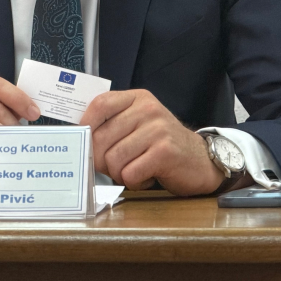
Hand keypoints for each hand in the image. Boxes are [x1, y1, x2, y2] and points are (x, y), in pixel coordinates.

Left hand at [80, 88, 224, 195]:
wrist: (200, 160)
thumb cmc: (161, 144)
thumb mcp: (139, 123)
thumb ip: (113, 124)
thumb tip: (80, 138)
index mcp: (138, 98)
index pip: (100, 104)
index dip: (86, 124)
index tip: (83, 140)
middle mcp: (148, 110)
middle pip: (101, 138)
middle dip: (100, 160)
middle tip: (112, 167)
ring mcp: (158, 130)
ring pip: (113, 159)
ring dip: (119, 173)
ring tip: (134, 170)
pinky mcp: (165, 152)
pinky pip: (130, 174)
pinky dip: (134, 182)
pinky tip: (147, 176)